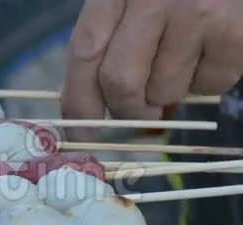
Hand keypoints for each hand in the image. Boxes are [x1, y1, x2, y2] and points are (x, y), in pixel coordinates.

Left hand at [61, 0, 242, 137]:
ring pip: (165, 91)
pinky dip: (207, 82)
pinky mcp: (235, 32)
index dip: (78, 99)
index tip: (80, 130)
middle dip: (127, 110)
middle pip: (121, 82)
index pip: (85, 52)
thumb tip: (86, 106)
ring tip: (181, 61)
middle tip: (139, 112)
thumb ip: (107, 40)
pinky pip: (210, 86)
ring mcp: (198, 14)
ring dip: (168, 93)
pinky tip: (210, 53)